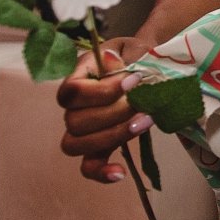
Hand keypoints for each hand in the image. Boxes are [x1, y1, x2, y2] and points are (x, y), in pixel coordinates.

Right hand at [57, 38, 153, 182]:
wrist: (146, 67)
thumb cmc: (137, 56)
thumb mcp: (135, 47)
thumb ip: (126, 55)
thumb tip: (111, 62)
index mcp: (79, 76)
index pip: (72, 91)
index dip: (102, 91)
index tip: (134, 81)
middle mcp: (74, 105)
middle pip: (75, 121)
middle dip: (113, 114)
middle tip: (142, 104)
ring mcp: (81, 128)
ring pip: (76, 144)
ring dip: (111, 137)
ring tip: (144, 122)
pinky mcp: (96, 146)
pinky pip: (88, 166)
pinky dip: (101, 172)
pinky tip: (120, 172)